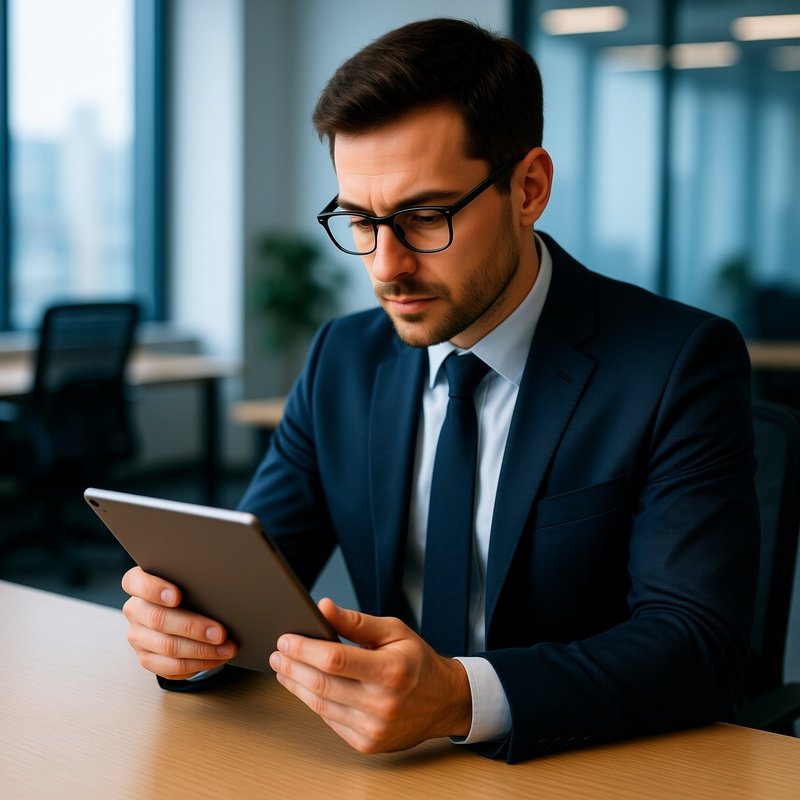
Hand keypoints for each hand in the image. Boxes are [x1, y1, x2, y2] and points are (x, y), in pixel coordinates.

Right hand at [121, 566, 237, 679]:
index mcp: (138, 583)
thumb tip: (220, 591)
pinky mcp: (146, 658)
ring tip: (226, 648)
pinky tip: (216, 658)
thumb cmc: (185, 589)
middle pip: (158, 619)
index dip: (154, 589)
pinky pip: (171, 667)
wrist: (178, 611)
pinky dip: (198, 664)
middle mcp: (134, 610)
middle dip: (193, 628)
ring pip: (167, 647)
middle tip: (220, 632)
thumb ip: (192, 579)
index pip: (135, 582)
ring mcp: (137, 636)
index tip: (177, 596)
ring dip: (201, 650)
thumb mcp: (186, 578)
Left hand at [269, 598, 471, 753]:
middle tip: (279, 652)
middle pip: (322, 684)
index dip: (304, 649)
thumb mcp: (393, 631)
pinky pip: (330, 721)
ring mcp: (374, 728)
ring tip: (284, 668)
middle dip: (293, 666)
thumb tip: (322, 607)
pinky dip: (313, 702)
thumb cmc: (418, 662)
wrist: (443, 702)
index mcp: (391, 670)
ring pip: (321, 705)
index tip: (286, 638)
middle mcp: (382, 703)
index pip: (335, 659)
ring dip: (296, 685)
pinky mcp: (367, 743)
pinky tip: (304, 687)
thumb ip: (355, 621)